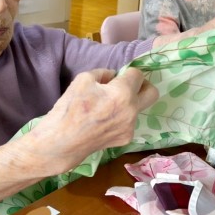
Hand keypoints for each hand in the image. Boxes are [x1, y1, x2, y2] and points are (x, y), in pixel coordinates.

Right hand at [28, 68, 158, 173]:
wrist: (61, 142)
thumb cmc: (70, 108)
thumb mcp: (83, 79)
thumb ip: (103, 73)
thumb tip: (113, 76)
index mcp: (123, 94)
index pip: (138, 75)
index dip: (128, 72)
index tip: (118, 76)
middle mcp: (132, 111)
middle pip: (152, 93)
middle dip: (143, 86)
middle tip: (127, 86)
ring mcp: (130, 127)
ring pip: (138, 109)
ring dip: (129, 103)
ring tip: (107, 106)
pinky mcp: (125, 139)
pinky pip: (129, 122)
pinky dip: (121, 117)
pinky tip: (104, 120)